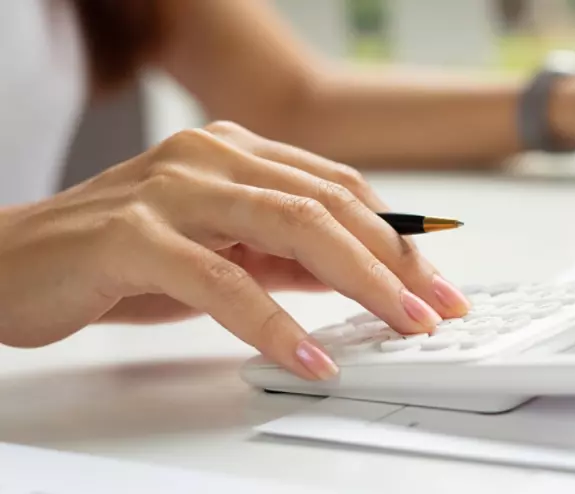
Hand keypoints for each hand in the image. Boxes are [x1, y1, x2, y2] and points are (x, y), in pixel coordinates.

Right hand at [0, 122, 469, 379]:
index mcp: (235, 151)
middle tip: (438, 306)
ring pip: (292, 227)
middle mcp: (210, 156)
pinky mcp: (134, 236)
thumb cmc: (116, 256)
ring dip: (362, 282)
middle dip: (397, 259)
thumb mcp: (220, 251)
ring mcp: (172, 190)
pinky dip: (276, 324)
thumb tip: (361, 275)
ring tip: (403, 324)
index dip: (397, 235)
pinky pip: (223, 282)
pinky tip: (313, 357)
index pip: (339, 188)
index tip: (437, 281)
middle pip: (330, 203)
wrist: (6, 263)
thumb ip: (283, 255)